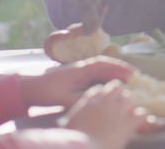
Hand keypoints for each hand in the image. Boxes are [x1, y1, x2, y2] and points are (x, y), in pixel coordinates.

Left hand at [19, 55, 133, 107]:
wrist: (28, 87)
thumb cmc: (45, 90)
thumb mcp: (64, 98)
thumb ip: (82, 99)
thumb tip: (100, 101)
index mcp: (81, 69)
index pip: (104, 64)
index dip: (120, 68)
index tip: (133, 74)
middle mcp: (81, 66)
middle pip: (106, 64)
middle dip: (121, 69)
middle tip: (136, 76)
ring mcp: (78, 70)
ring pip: (101, 68)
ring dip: (114, 72)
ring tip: (128, 79)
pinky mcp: (76, 76)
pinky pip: (95, 73)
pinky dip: (106, 76)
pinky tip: (110, 84)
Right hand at [63, 81, 142, 148]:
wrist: (83, 147)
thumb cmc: (74, 138)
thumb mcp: (71, 122)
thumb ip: (78, 114)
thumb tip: (80, 117)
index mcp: (90, 100)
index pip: (100, 89)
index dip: (103, 95)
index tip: (104, 102)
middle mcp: (105, 100)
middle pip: (117, 88)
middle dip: (119, 95)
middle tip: (120, 105)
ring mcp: (118, 109)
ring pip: (131, 97)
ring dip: (130, 105)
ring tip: (130, 113)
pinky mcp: (128, 122)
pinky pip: (142, 114)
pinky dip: (143, 118)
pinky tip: (142, 123)